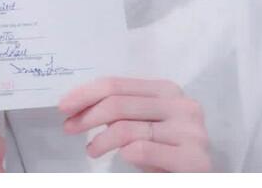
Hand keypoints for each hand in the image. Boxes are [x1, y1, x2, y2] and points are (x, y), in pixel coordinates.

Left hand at [59, 77, 210, 171]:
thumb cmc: (167, 149)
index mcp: (167, 90)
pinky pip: (143, 149)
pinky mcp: (194, 159)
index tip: (64, 105)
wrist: (197, 177)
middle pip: (118, 103)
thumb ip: (122, 109)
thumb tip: (79, 104)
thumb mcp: (144, 122)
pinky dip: (125, 153)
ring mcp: (191, 132)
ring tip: (92, 149)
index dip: (86, 94)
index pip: (116, 84)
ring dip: (100, 140)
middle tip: (68, 127)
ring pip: (126, 128)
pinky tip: (121, 157)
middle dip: (87, 115)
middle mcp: (182, 105)